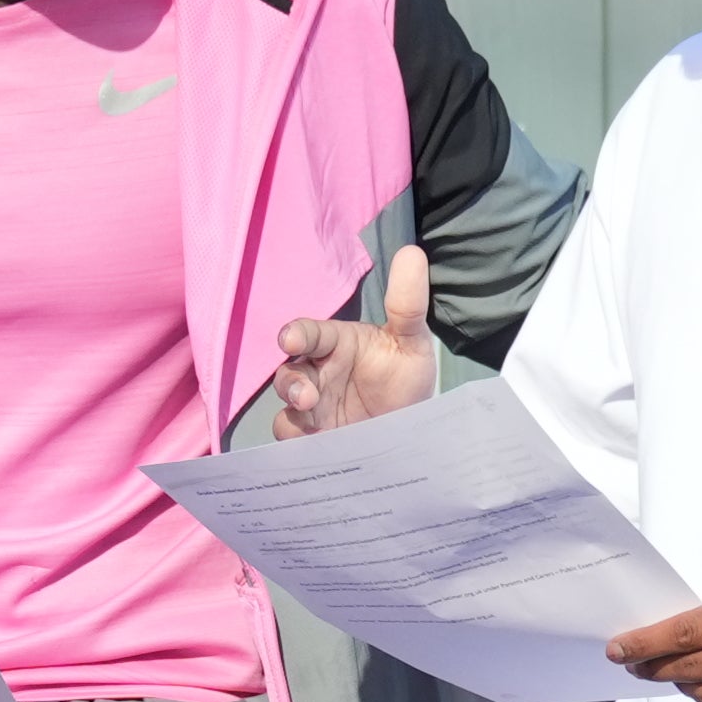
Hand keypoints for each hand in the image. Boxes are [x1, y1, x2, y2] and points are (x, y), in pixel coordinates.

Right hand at [267, 243, 436, 435]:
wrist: (415, 425)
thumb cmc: (406, 376)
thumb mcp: (412, 341)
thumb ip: (408, 304)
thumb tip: (413, 253)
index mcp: (335, 345)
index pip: (308, 334)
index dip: (296, 335)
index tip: (290, 340)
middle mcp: (317, 373)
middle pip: (287, 374)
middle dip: (291, 384)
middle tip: (307, 398)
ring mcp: (313, 408)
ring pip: (285, 408)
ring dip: (293, 416)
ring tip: (312, 422)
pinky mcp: (315, 438)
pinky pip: (293, 439)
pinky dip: (298, 443)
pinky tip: (316, 448)